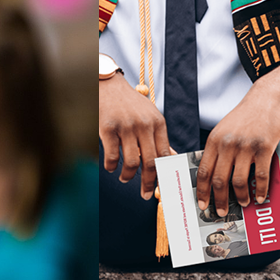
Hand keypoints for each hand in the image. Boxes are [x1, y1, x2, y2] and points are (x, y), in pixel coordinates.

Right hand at [99, 71, 173, 199]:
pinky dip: (112, 167)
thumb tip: (171, 158)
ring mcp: (126, 127)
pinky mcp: (108, 128)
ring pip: (132, 162)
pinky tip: (111, 168)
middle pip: (150, 162)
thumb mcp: (149, 116)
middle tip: (145, 194)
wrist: (108, 85)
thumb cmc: (129, 103)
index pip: (164, 155)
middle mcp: (144, 125)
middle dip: (148, 183)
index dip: (163, 175)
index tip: (161, 187)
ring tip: (124, 179)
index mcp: (158, 123)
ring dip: (128, 176)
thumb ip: (159, 137)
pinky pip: (113, 156)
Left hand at [195, 81, 279, 216]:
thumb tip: (212, 176)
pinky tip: (260, 197)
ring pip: (238, 181)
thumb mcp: (223, 130)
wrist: (266, 98)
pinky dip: (260, 190)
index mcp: (214, 141)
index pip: (203, 171)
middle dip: (219, 200)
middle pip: (219, 180)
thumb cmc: (244, 116)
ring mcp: (246, 146)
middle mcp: (227, 144)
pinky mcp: (264, 147)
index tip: (202, 204)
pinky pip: (260, 175)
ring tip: (243, 204)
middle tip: (220, 211)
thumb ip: (217, 150)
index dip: (202, 191)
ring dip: (240, 197)